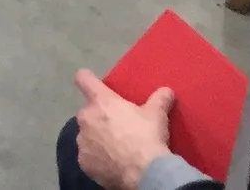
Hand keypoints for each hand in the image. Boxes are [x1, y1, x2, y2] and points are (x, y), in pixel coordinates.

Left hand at [72, 72, 174, 189]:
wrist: (144, 172)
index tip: (93, 84)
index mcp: (101, 101)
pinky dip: (97, 159)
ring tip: (115, 148)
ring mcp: (82, 141)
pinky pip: (88, 156)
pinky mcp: (83, 162)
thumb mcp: (157, 115)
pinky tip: (112, 164)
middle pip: (87, 111)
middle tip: (117, 126)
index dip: (87, 79)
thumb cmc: (147, 137)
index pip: (83, 78)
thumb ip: (159, 99)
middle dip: (98, 117)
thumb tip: (167, 91)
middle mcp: (85, 117)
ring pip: (86, 134)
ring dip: (96, 138)